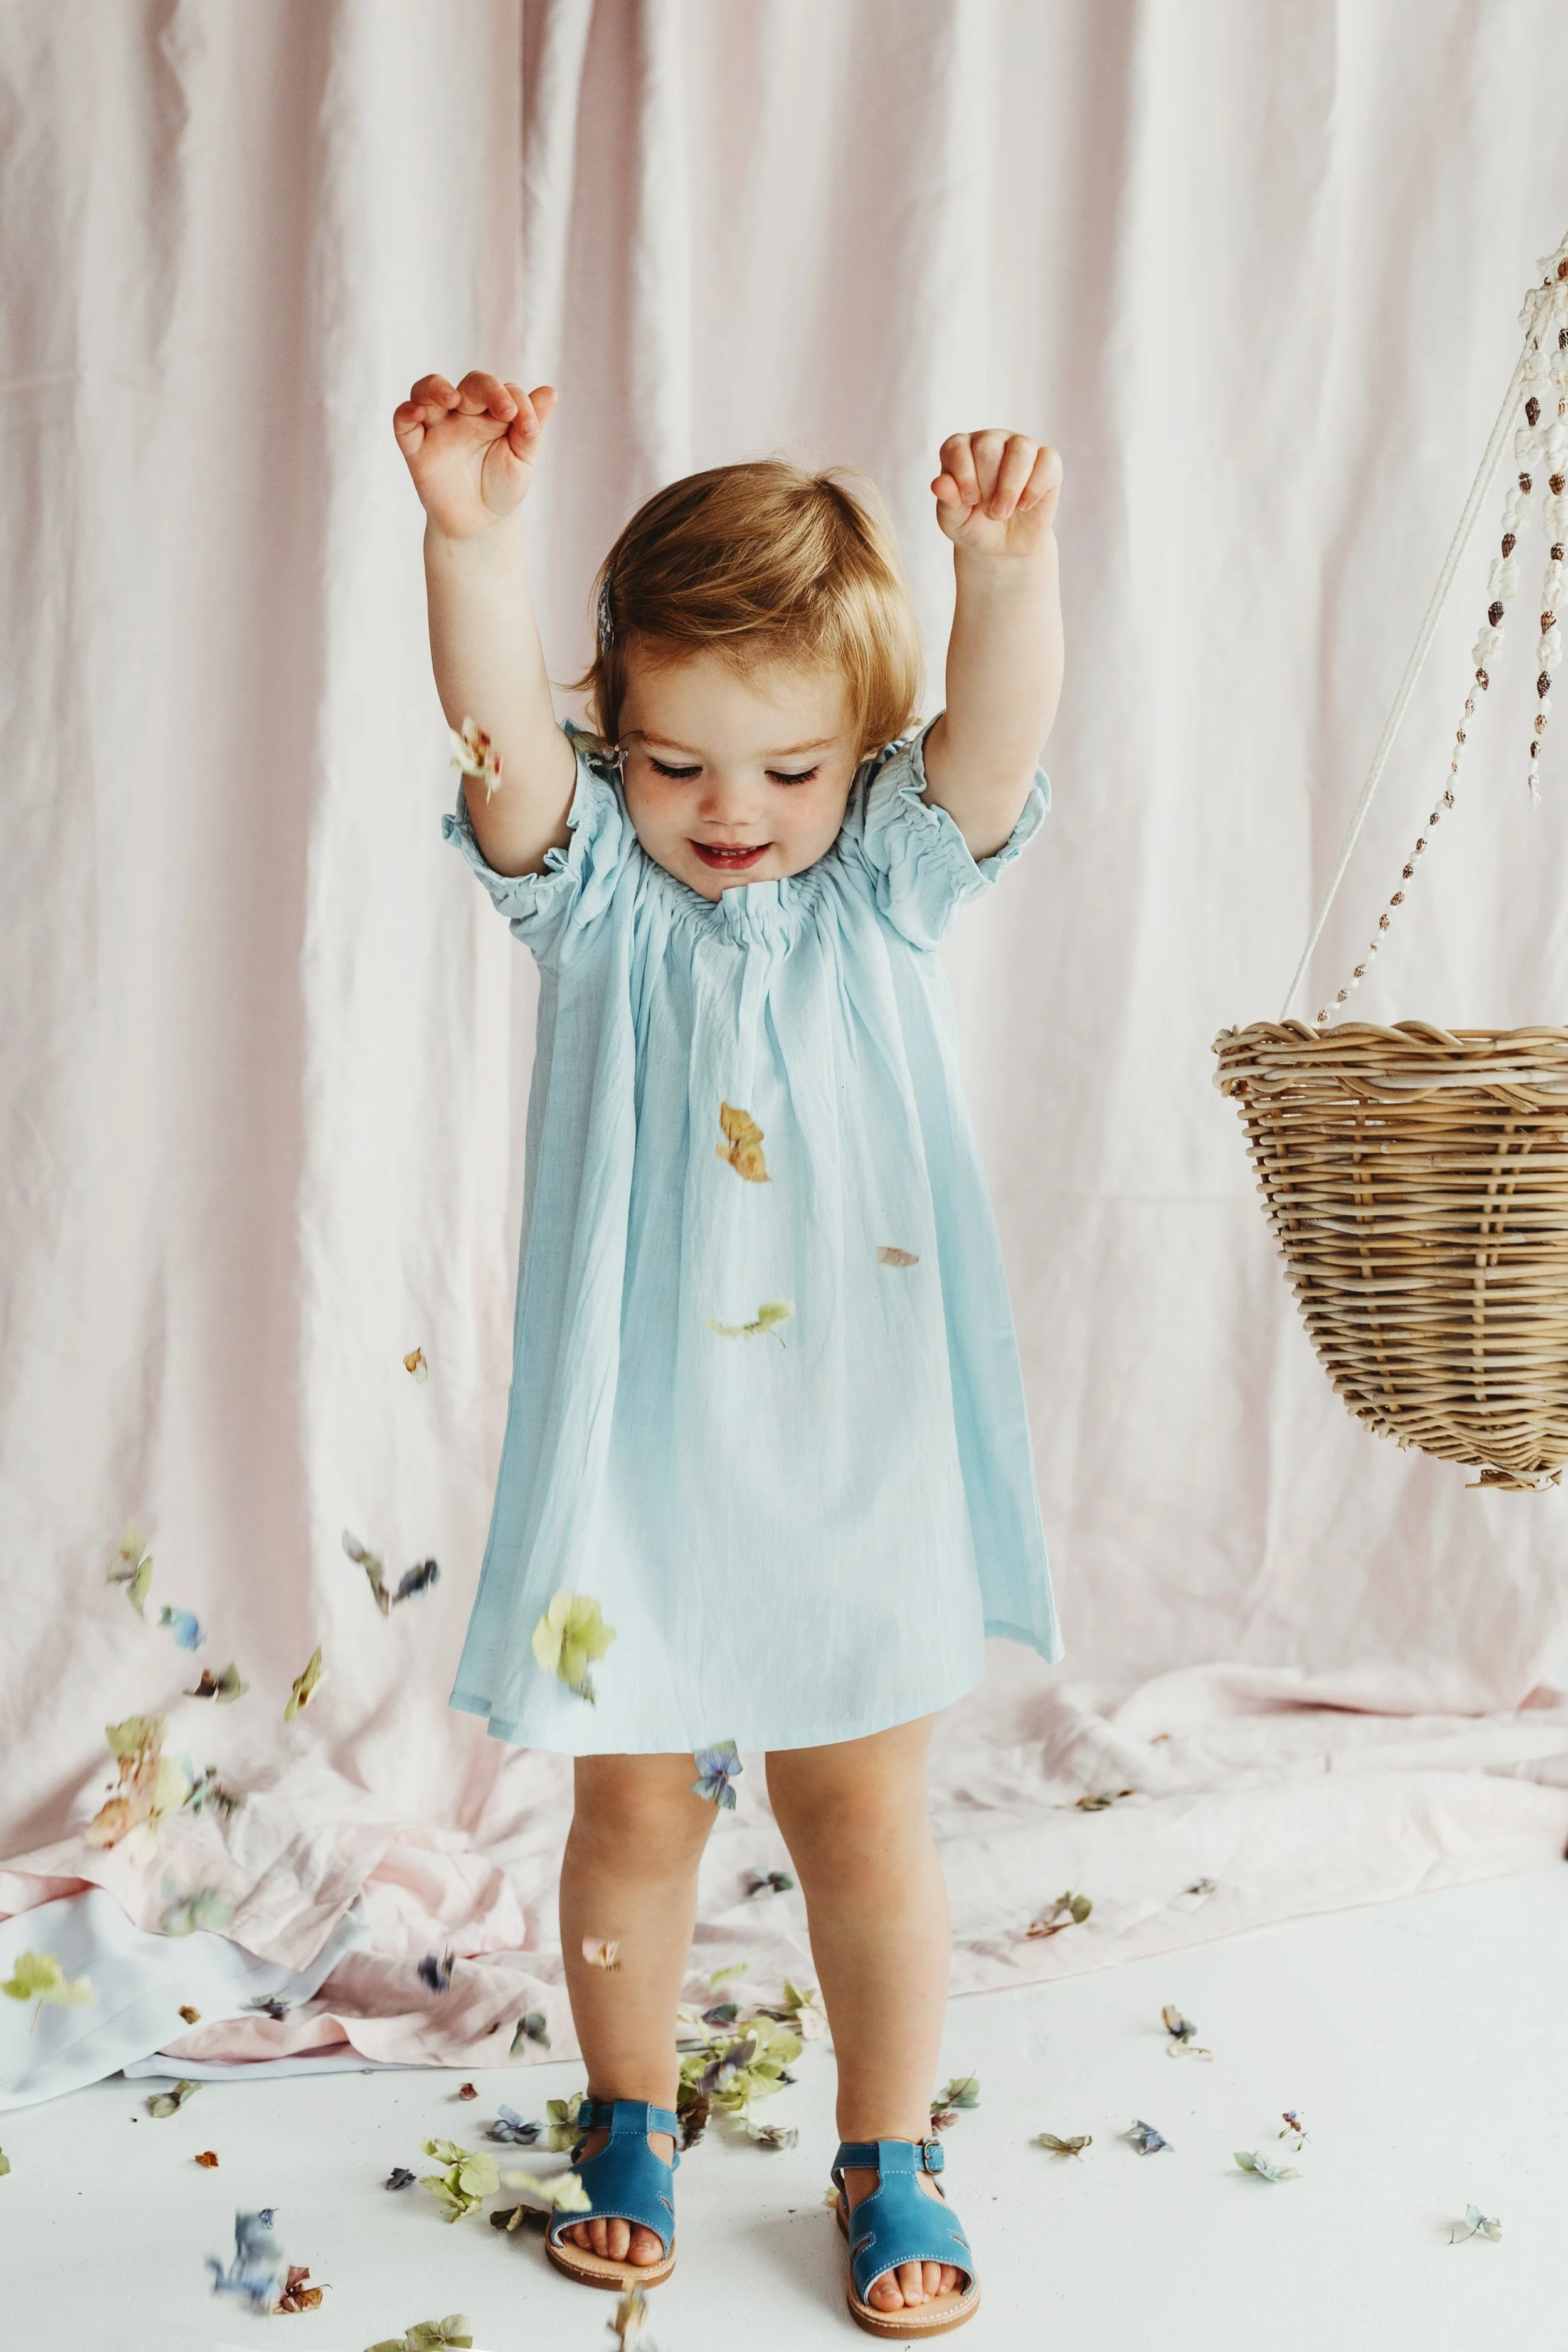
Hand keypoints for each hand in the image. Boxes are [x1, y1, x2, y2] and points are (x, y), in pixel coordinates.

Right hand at [392, 371, 556, 539]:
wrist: (480, 525)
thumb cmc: (503, 487)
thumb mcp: (523, 459)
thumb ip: (531, 426)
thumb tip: (550, 391)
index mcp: (492, 412)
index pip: (501, 391)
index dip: (515, 400)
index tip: (527, 426)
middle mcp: (463, 412)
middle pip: (468, 384)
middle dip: (485, 390)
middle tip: (503, 410)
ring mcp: (437, 426)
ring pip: (427, 391)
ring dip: (436, 388)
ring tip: (451, 398)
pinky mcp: (416, 447)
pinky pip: (403, 422)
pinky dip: (406, 412)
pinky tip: (417, 412)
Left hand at [931, 430, 1061, 558]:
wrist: (1002, 547)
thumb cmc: (974, 526)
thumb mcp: (954, 521)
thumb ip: (947, 502)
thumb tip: (939, 484)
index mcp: (961, 450)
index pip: (958, 446)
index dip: (963, 474)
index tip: (970, 501)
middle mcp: (991, 441)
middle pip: (988, 445)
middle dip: (988, 483)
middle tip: (989, 513)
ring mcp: (1020, 447)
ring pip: (1020, 448)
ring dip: (1010, 486)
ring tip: (1003, 513)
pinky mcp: (1047, 461)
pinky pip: (1047, 460)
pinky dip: (1035, 487)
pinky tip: (1025, 505)